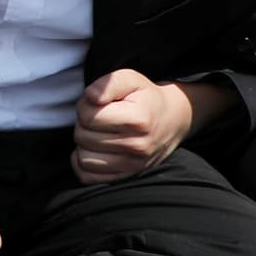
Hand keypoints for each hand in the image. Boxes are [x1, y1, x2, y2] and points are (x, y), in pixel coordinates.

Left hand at [71, 69, 197, 184]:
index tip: (98, 103)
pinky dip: (83, 163)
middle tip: (98, 116)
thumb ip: (108, 83)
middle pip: (83, 136)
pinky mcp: (127, 176)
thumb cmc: (146, 98)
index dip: (85, 105)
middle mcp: (137, 146)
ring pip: (83, 157)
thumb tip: (90, 98)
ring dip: (84, 143)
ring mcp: (133, 165)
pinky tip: (93, 149)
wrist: (172, 120)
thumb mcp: (131, 79)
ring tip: (98, 132)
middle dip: (84, 123)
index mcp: (138, 120)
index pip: (88, 116)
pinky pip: (88, 176)